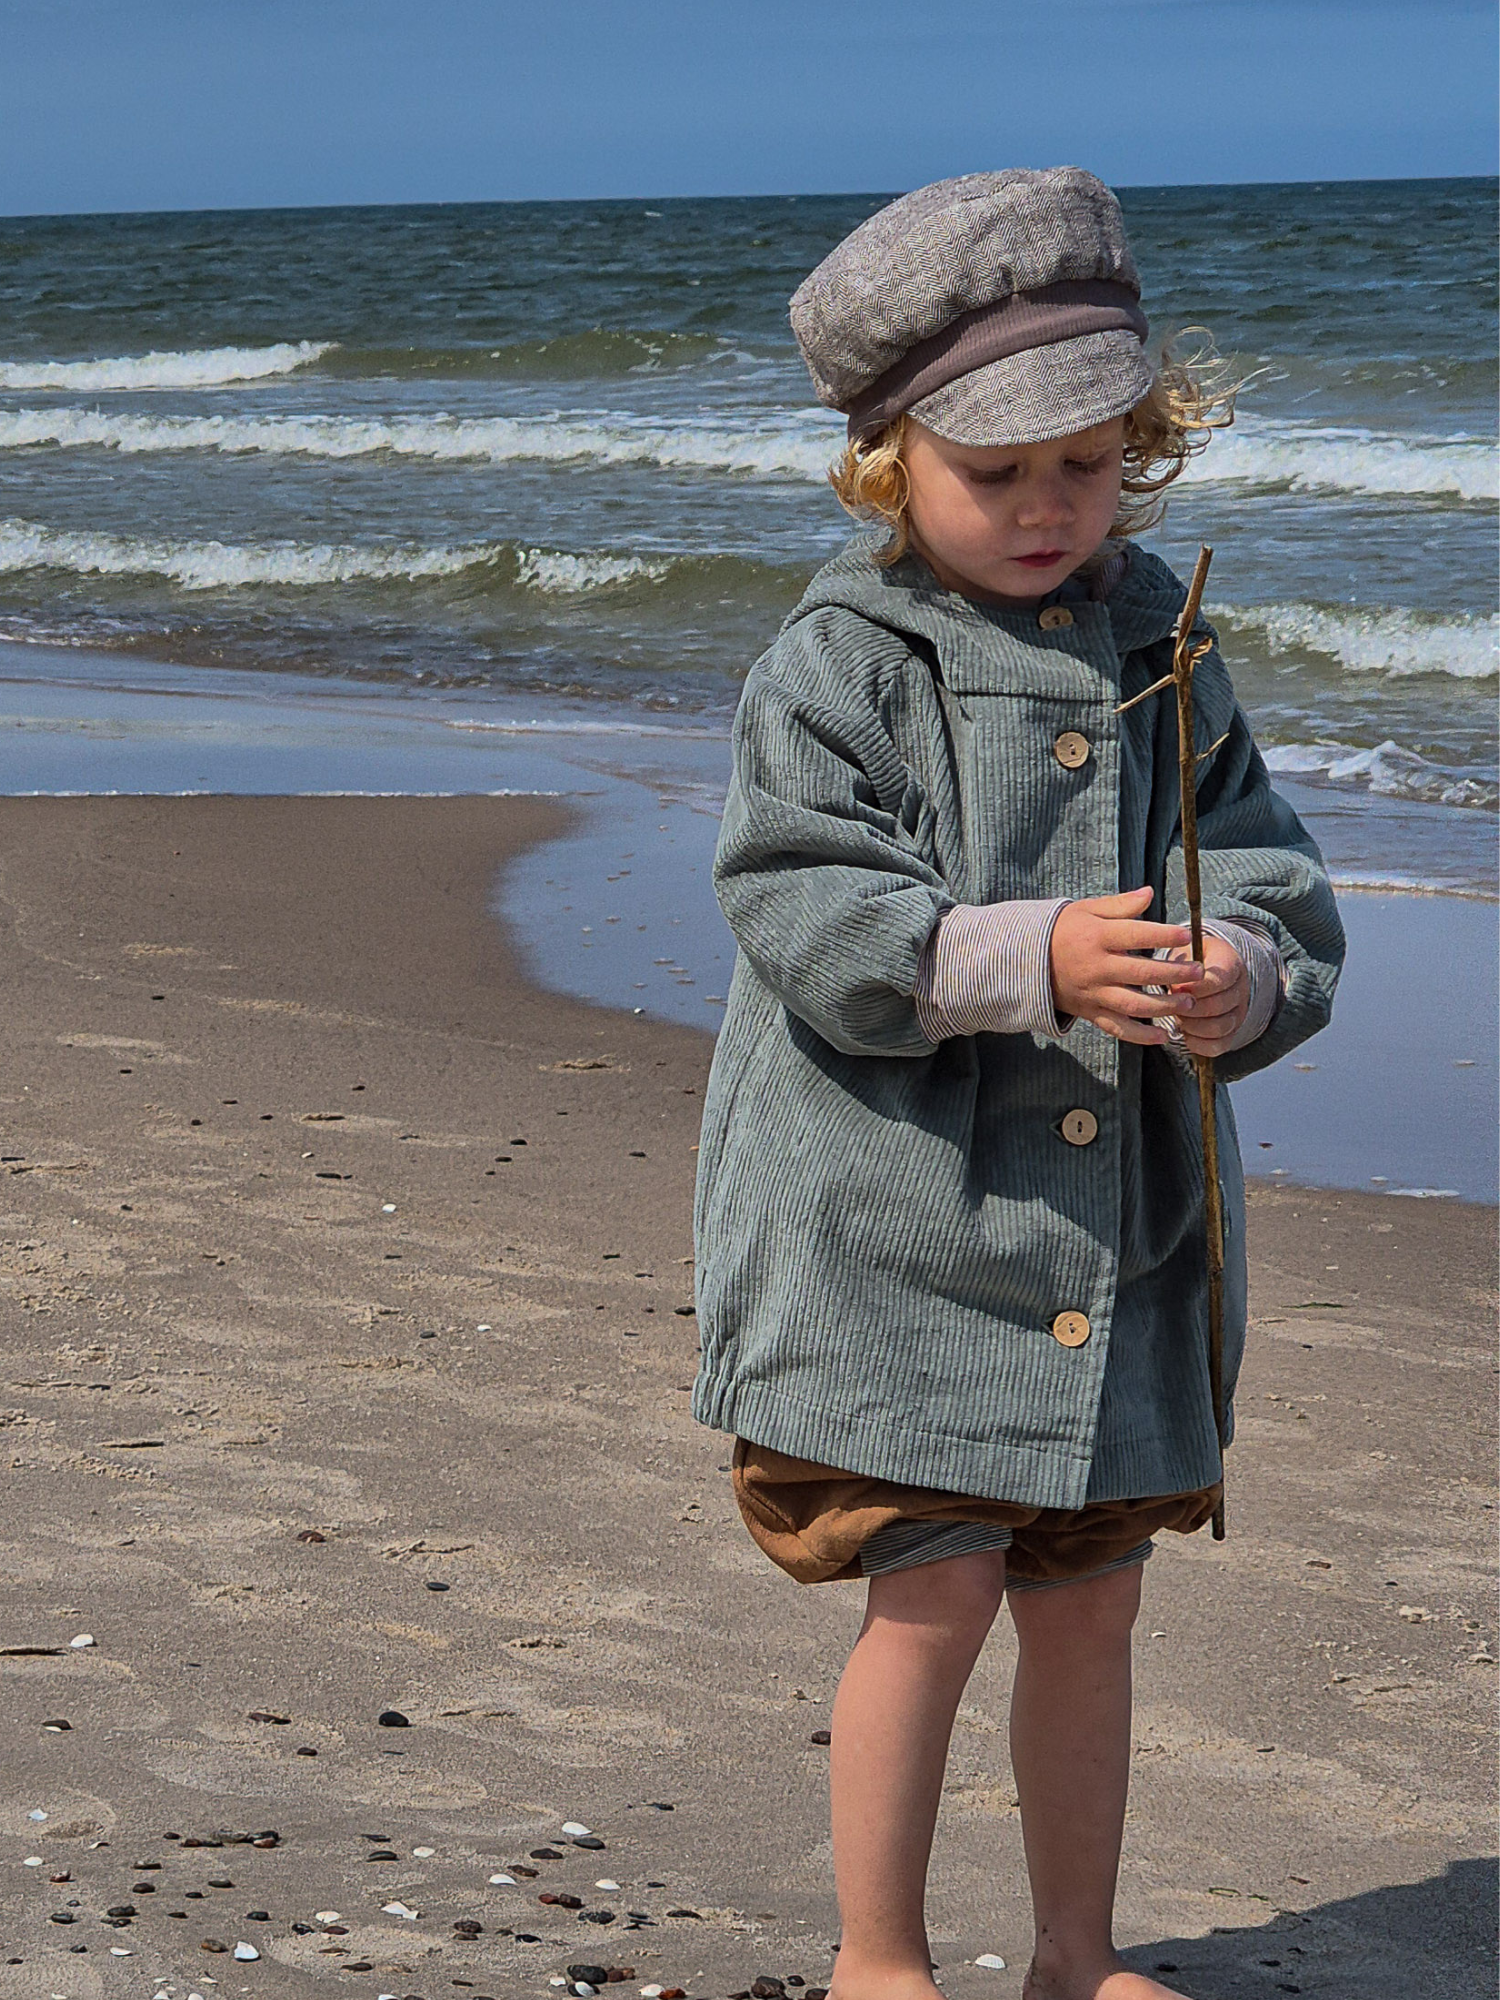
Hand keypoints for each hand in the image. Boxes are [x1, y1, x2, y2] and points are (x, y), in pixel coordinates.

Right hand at [1050, 887, 1201, 1046]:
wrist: (1028, 961)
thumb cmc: (1064, 930)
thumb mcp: (1087, 909)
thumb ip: (1120, 904)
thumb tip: (1150, 893)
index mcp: (1097, 937)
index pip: (1135, 935)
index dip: (1163, 936)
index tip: (1186, 937)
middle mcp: (1096, 967)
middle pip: (1141, 973)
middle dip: (1173, 973)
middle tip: (1198, 972)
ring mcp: (1093, 993)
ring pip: (1133, 1005)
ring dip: (1164, 1006)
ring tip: (1188, 1002)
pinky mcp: (1090, 1012)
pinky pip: (1117, 1028)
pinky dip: (1140, 1036)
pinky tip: (1162, 1036)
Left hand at [1161, 933, 1248, 1057]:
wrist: (1207, 970)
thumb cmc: (1191, 960)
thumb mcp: (1186, 951)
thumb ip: (1180, 965)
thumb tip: (1177, 985)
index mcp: (1230, 964)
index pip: (1219, 981)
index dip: (1195, 988)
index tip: (1176, 987)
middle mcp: (1240, 989)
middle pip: (1218, 1006)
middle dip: (1189, 1008)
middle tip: (1173, 1004)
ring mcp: (1238, 1013)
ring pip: (1219, 1028)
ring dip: (1193, 1026)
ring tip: (1179, 1018)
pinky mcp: (1231, 1032)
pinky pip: (1218, 1046)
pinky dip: (1199, 1044)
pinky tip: (1186, 1034)